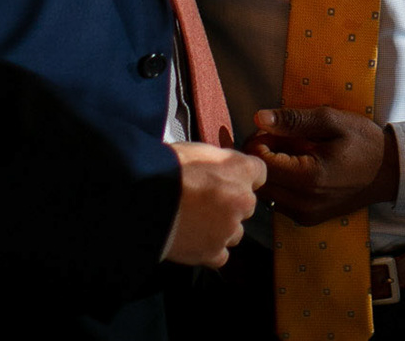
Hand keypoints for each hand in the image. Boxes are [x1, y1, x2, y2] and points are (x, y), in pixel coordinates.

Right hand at [162, 141, 264, 267]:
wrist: (145, 198)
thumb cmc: (165, 169)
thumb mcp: (197, 149)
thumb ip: (218, 161)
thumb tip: (219, 168)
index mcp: (240, 169)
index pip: (258, 172)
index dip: (242, 175)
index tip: (231, 178)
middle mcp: (242, 200)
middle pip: (246, 204)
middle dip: (230, 203)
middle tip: (203, 200)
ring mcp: (229, 229)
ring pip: (234, 231)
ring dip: (220, 227)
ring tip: (194, 220)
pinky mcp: (213, 251)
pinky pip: (220, 254)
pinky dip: (209, 249)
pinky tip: (193, 238)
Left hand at [246, 106, 398, 226]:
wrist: (389, 172)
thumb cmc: (363, 141)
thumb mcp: (332, 121)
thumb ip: (294, 120)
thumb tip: (259, 119)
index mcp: (308, 177)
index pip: (260, 164)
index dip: (258, 142)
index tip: (271, 130)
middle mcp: (302, 203)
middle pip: (258, 182)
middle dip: (260, 157)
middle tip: (277, 139)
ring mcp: (305, 215)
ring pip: (265, 194)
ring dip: (268, 172)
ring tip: (288, 154)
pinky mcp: (308, 219)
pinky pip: (278, 202)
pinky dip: (279, 184)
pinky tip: (295, 169)